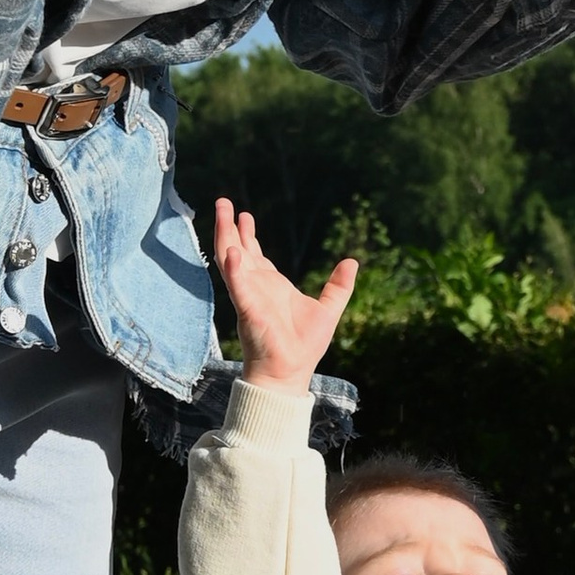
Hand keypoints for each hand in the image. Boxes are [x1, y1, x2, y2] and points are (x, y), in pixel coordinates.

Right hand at [211, 197, 358, 391]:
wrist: (290, 372)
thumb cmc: (303, 346)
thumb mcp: (328, 309)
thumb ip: (339, 287)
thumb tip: (352, 262)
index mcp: (271, 286)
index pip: (255, 254)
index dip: (248, 235)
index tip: (244, 214)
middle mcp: (256, 287)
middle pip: (237, 250)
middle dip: (230, 227)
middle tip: (223, 202)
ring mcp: (249, 296)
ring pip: (231, 260)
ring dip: (225, 237)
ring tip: (222, 213)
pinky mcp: (248, 309)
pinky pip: (238, 285)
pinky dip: (234, 269)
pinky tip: (232, 252)